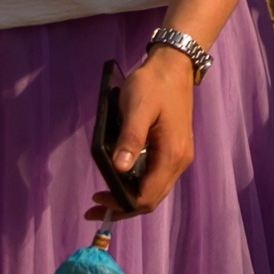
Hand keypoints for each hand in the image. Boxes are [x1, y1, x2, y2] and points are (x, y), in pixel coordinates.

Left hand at [91, 48, 196, 219]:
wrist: (174, 67)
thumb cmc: (153, 86)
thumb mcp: (138, 109)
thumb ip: (130, 139)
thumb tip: (118, 169)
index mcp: (172, 154)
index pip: (147, 196)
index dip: (121, 204)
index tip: (96, 199)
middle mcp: (180, 160)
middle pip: (151, 198)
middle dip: (122, 207)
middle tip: (93, 206)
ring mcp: (178, 155)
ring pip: (154, 190)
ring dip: (128, 198)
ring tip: (102, 196)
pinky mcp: (173, 149)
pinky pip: (155, 178)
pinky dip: (136, 186)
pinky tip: (119, 179)